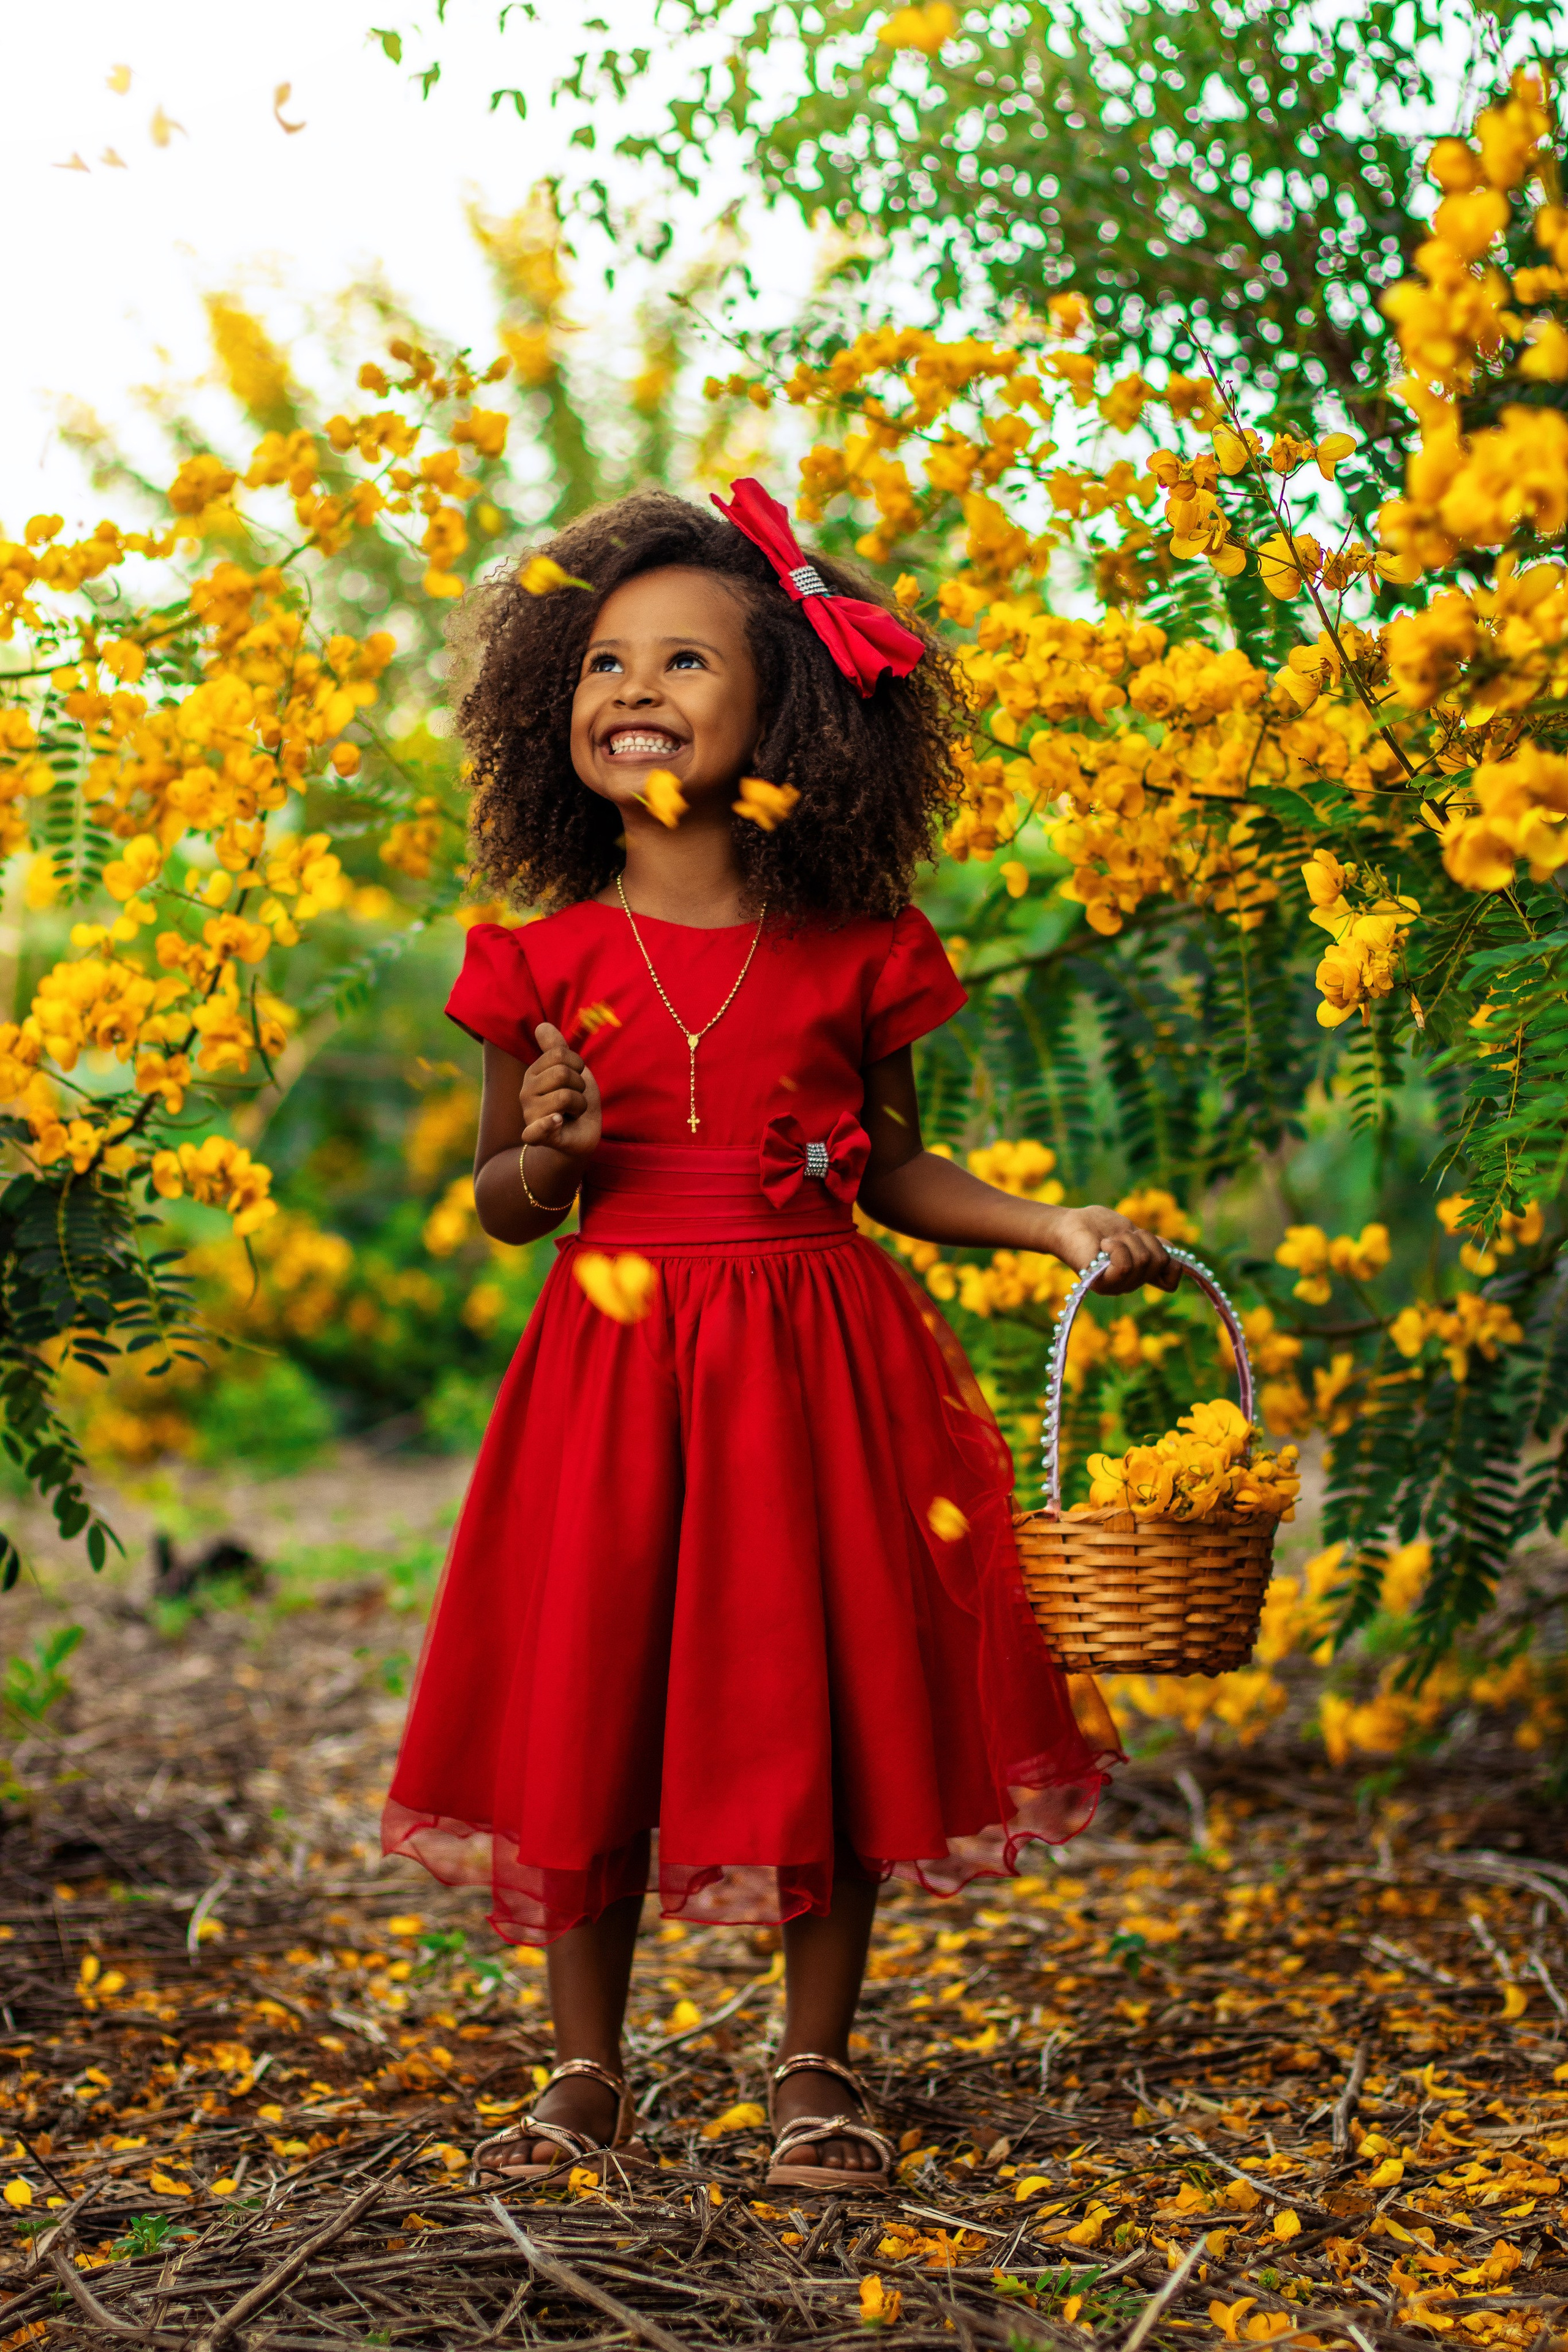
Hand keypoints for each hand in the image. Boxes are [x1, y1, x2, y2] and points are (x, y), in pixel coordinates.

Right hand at [520, 1022, 601, 1169]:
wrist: (582, 1133)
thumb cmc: (576, 1100)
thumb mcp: (570, 1070)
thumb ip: (556, 1048)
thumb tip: (542, 1025)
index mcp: (533, 1074)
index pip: (559, 1054)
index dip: (577, 1066)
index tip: (577, 1078)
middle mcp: (526, 1093)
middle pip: (561, 1073)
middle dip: (580, 1086)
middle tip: (576, 1099)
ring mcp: (530, 1115)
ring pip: (565, 1096)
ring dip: (580, 1105)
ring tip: (573, 1113)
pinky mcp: (538, 1136)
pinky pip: (537, 1129)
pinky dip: (549, 1124)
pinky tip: (558, 1121)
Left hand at [1043, 1205, 1178, 1294]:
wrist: (1068, 1224)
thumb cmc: (1098, 1226)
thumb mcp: (1133, 1232)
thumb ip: (1153, 1245)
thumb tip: (1175, 1255)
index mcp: (1140, 1273)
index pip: (1171, 1281)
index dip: (1172, 1263)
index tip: (1157, 1245)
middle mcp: (1131, 1283)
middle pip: (1160, 1261)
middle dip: (1143, 1239)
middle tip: (1121, 1236)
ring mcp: (1117, 1286)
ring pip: (1143, 1261)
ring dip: (1127, 1240)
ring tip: (1108, 1241)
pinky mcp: (1102, 1284)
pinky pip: (1125, 1266)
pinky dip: (1116, 1248)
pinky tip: (1103, 1245)